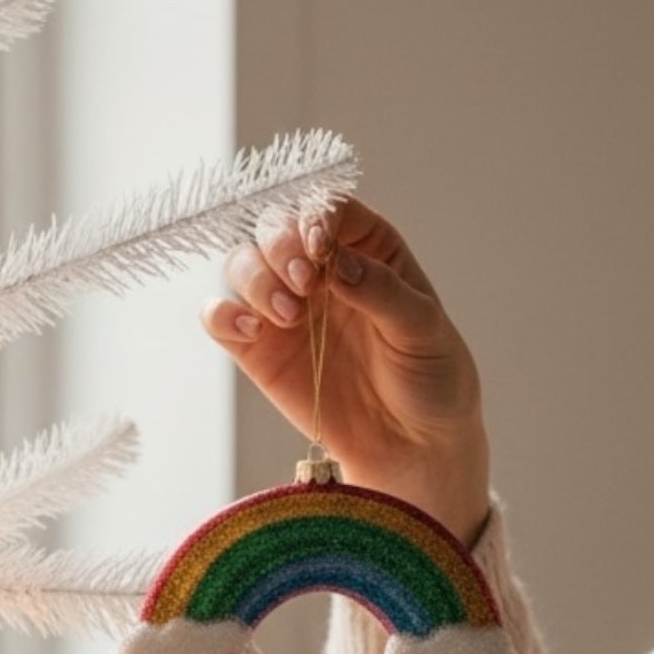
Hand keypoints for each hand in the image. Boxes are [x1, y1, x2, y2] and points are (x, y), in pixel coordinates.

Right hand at [203, 197, 490, 546]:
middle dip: (280, 245)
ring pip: (241, 264)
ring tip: (288, 316)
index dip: (316, 216)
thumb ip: (382, 292)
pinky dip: (222, 316)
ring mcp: (286, 308)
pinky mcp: (259, 349)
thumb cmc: (432, 379)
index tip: (319, 247)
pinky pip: (221, 318)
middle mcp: (319, 269)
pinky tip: (252, 333)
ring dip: (255, 279)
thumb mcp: (424, 331)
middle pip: (275, 225)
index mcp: (367, 249)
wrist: (414, 446)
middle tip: (302, 283)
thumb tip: (336, 262)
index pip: (329, 207)